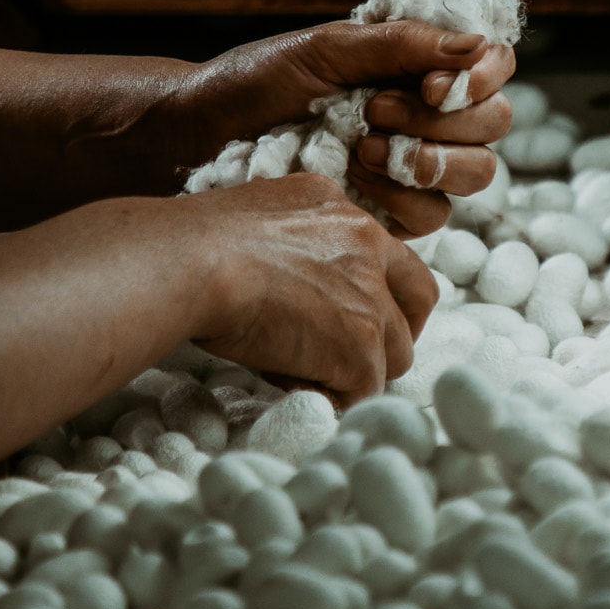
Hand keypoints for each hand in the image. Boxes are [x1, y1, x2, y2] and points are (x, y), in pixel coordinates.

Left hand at [165, 19, 515, 236]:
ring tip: (365, 148)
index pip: (493, 67)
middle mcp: (426, 114)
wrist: (201, 139)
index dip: (482, 79)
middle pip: (493, 125)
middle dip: (442, 121)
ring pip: (475, 175)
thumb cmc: (256, 83)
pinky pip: (433, 216)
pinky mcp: (392, 214)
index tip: (431, 84)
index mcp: (417, 65)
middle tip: (376, 112)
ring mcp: (413, 166)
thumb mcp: (326, 48)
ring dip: (426, 161)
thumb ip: (402, 44)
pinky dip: (399, 199)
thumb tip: (475, 44)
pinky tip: (355, 180)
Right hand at [188, 172, 437, 403]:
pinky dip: (332, 396)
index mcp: (342, 212)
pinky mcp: (360, 347)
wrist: (190, 263)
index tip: (354, 311)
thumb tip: (289, 269)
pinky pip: (362, 390)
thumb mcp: (259, 216)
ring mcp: (370, 299)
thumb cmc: (195, 246)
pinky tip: (291, 384)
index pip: (390, 254)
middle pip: (418, 299)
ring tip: (304, 371)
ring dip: (358, 368)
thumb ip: (292, 236)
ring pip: (395, 352)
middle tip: (355, 353)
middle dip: (394, 330)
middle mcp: (368, 246)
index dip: (382, 289)